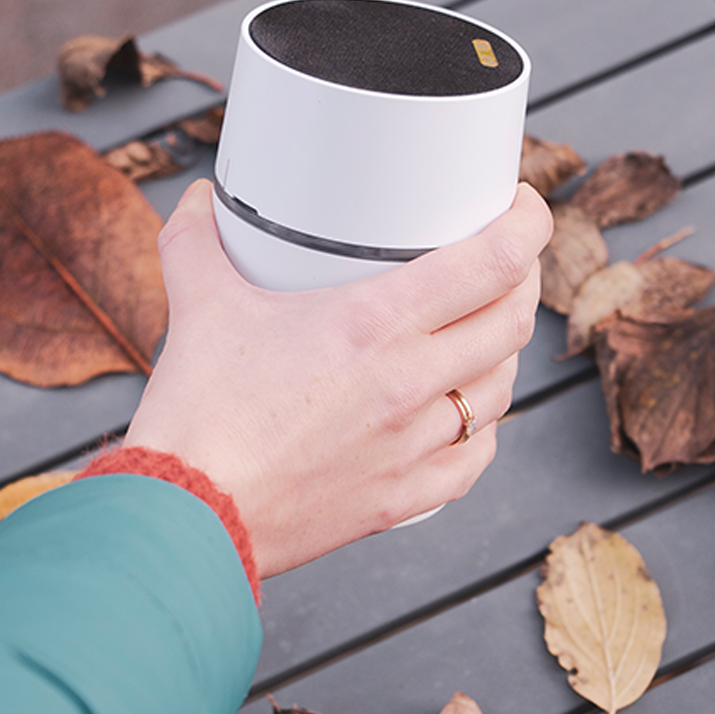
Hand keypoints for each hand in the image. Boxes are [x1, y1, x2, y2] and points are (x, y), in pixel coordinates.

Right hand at [124, 179, 551, 576]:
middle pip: (512, 321)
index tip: (524, 207)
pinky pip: (473, 460)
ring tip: (485, 332)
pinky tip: (466, 416)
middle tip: (507, 262)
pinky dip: (481, 430)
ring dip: (504, 353)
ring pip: (500, 390)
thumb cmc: (197, 412)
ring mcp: (412, 445)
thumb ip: (197, 241)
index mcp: (374, 323)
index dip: (528, 224)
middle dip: (524, 280)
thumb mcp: (199, 303)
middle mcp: (409, 382)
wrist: (186, 513)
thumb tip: (200, 200)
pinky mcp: (401, 497)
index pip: (492, 261)